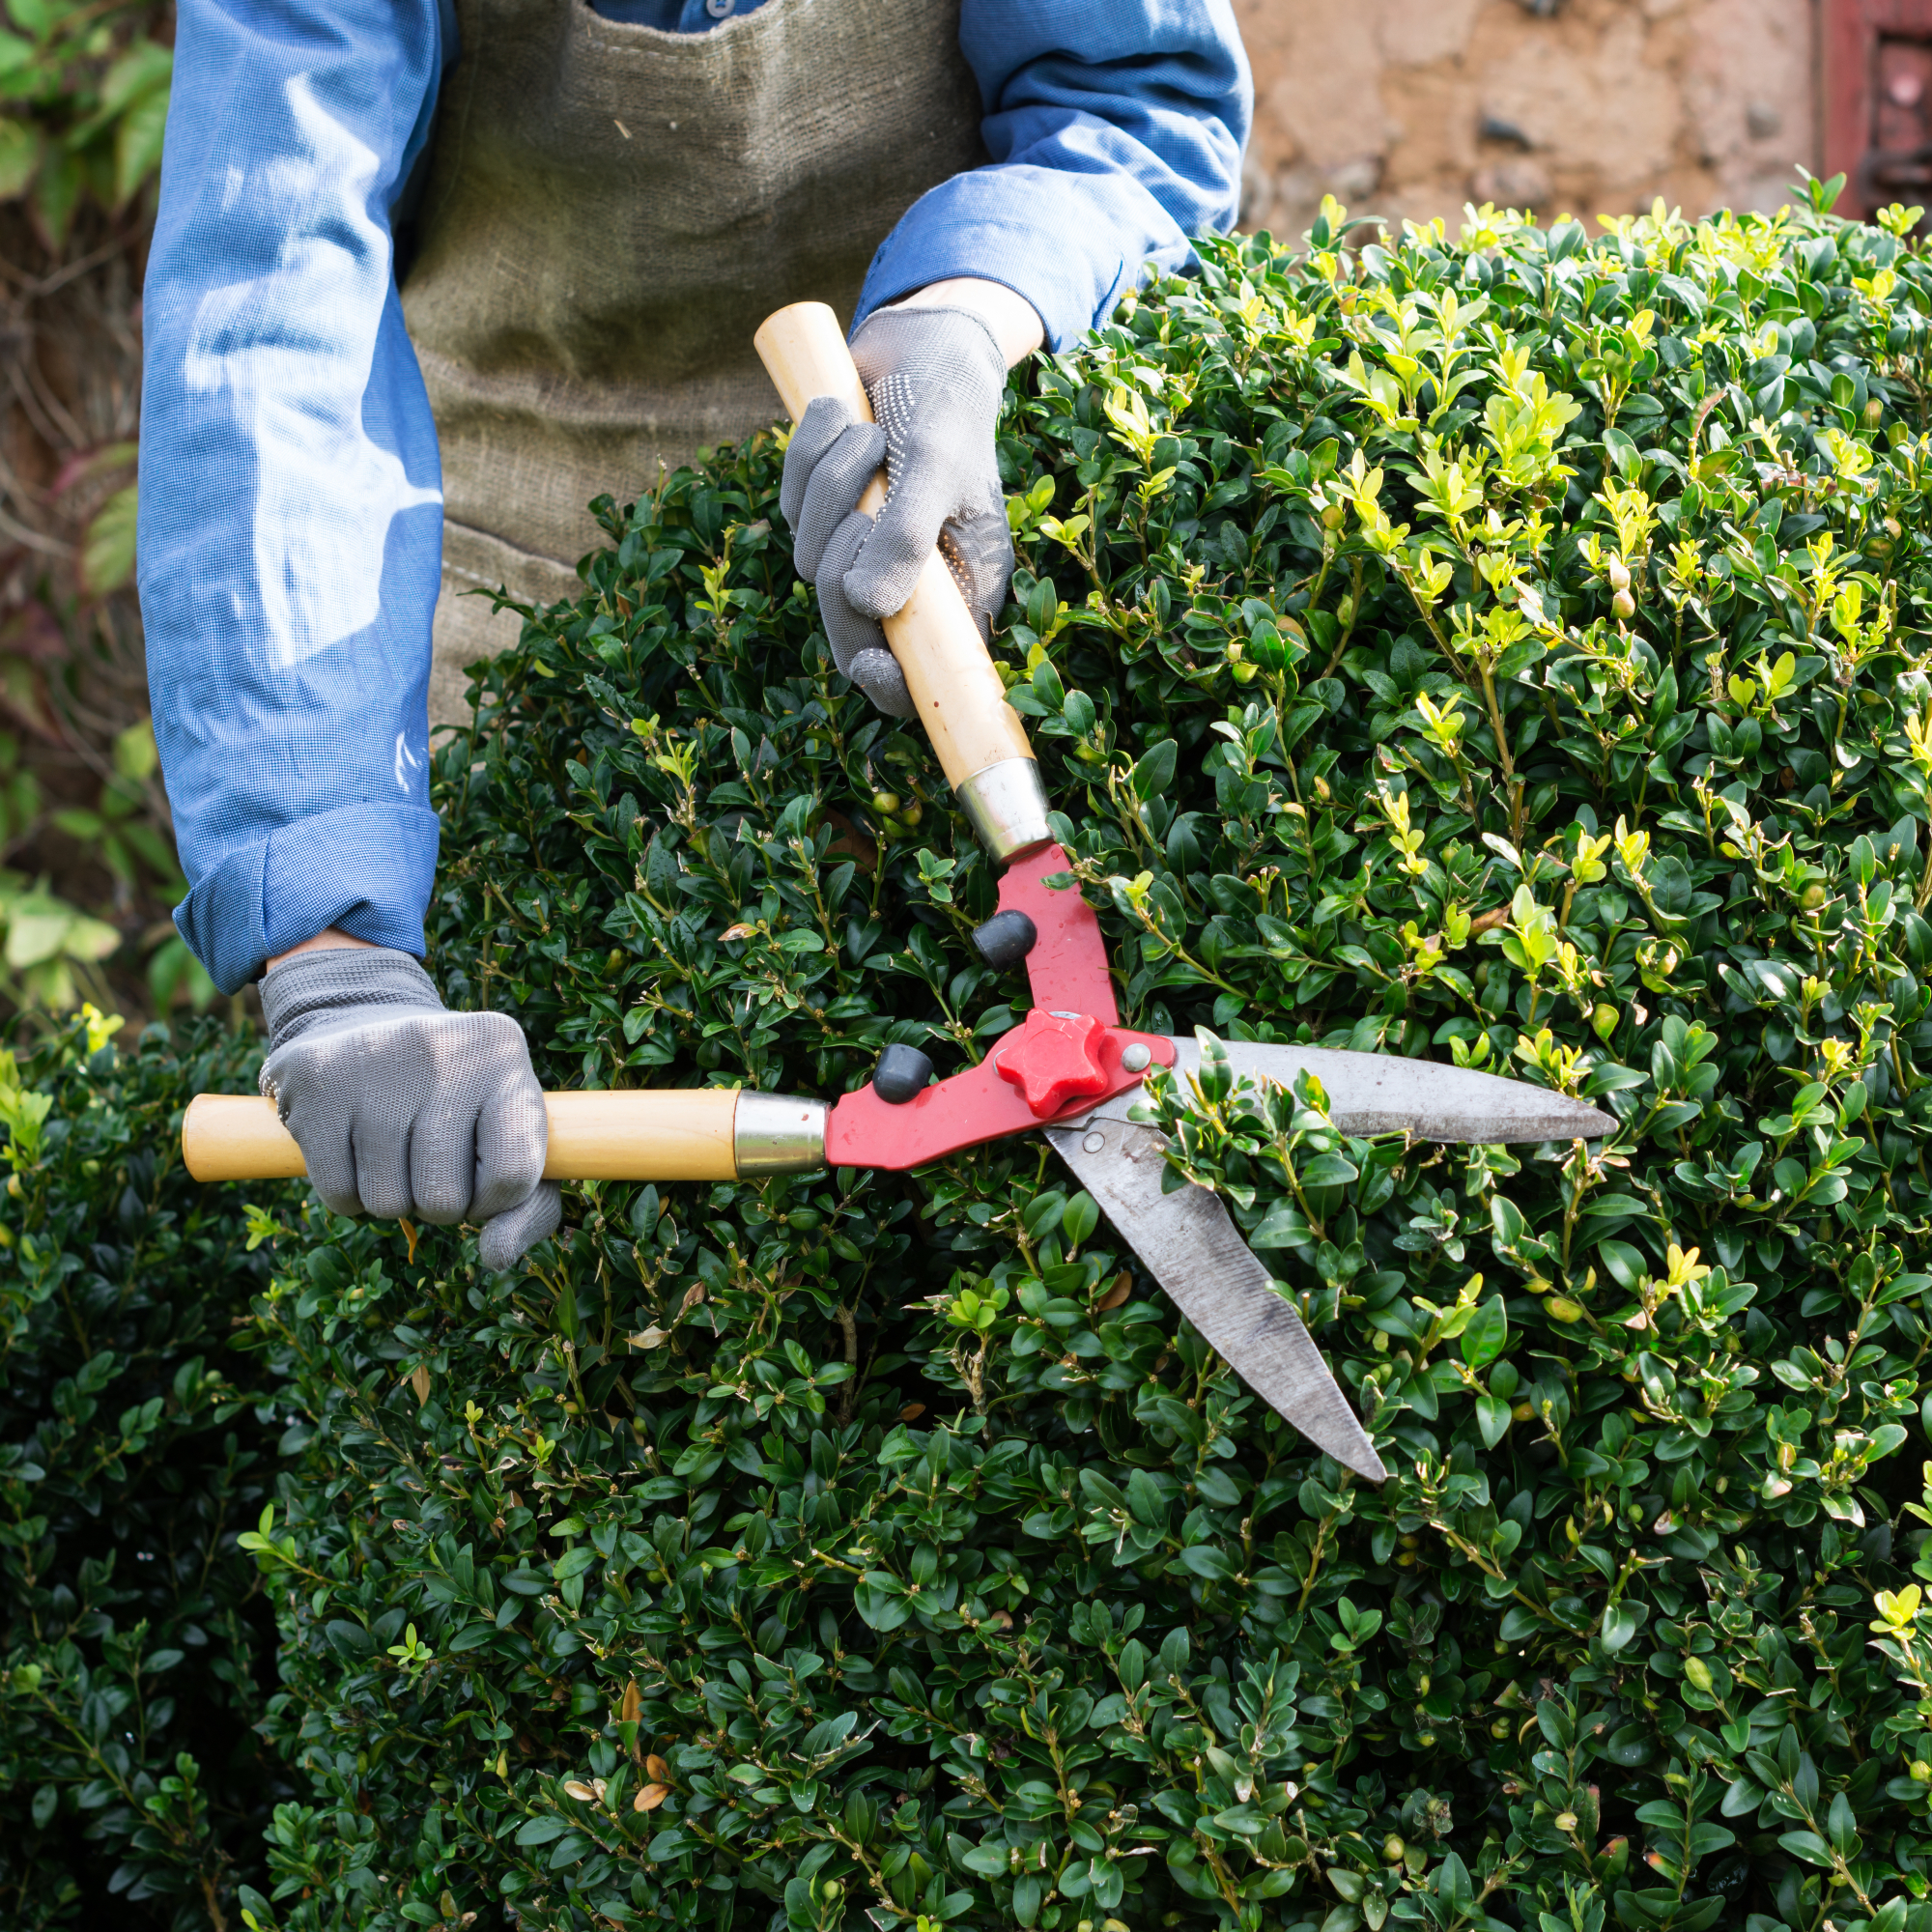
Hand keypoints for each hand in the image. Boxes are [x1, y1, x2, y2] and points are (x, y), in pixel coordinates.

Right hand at [258, 946, 559, 1268]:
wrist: (362, 1028)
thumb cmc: (456, 1104)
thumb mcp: (509, 1138)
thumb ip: (527, 1207)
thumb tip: (496, 1256)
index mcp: (504, 1057)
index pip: (513, 1175)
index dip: (493, 1201)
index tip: (481, 1180)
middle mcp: (443, 1049)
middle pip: (444, 1201)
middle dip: (438, 1204)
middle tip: (428, 1161)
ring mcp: (373, 1059)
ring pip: (388, 1206)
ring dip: (391, 1200)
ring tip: (393, 1150)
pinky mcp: (314, 1078)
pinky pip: (338, 1195)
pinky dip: (349, 1195)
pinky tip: (354, 1148)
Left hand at [778, 303, 1015, 715]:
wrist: (922, 343)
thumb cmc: (946, 406)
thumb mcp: (934, 466)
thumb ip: (906, 536)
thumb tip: (867, 604)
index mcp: (959, 591)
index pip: (920, 674)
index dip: (891, 686)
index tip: (867, 663)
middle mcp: (909, 582)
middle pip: (847, 625)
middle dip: (844, 559)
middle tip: (866, 504)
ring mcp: (861, 549)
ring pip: (809, 557)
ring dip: (829, 485)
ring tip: (868, 435)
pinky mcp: (824, 513)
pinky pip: (789, 506)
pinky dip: (808, 456)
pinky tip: (844, 416)